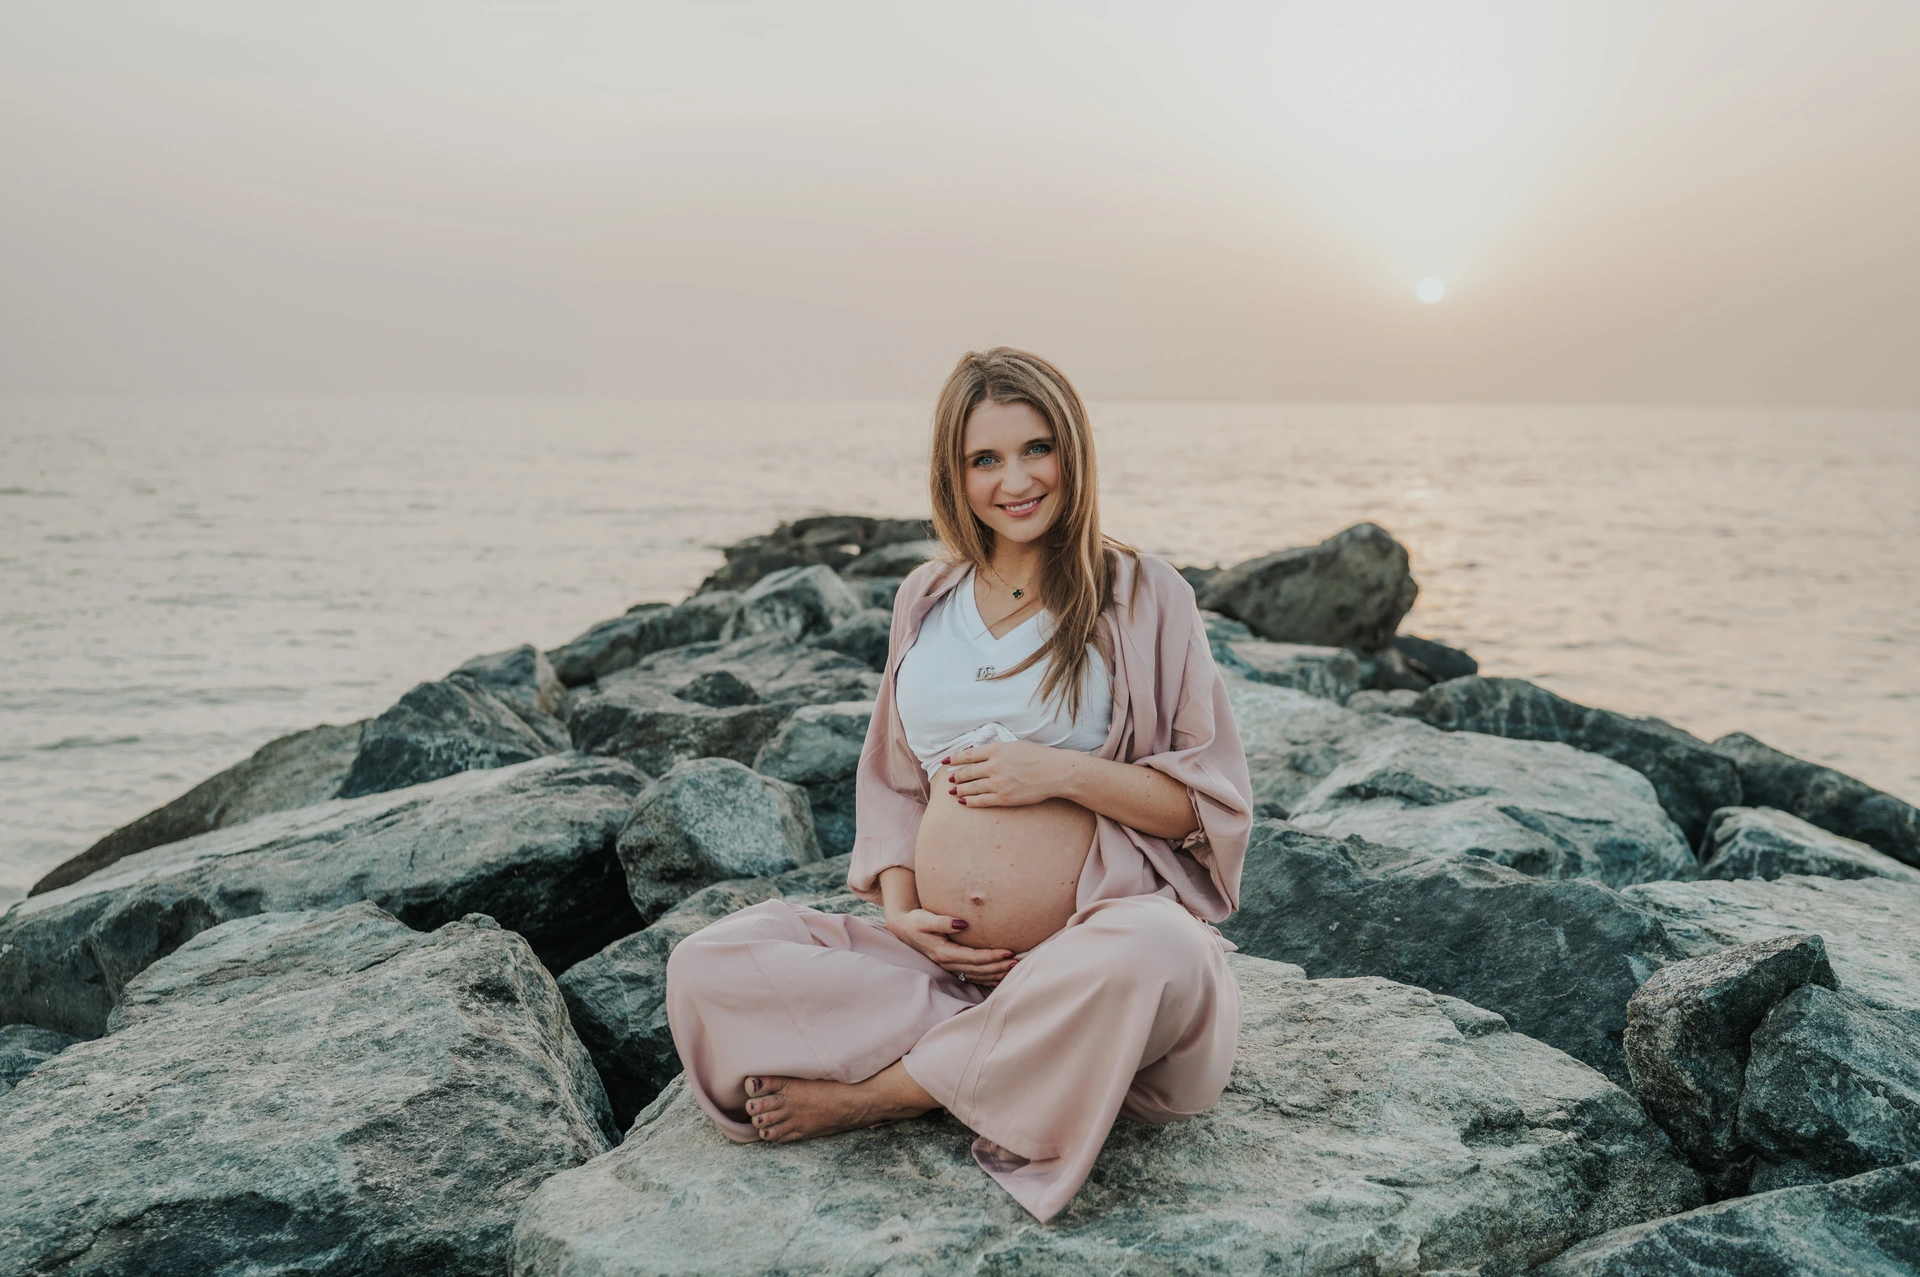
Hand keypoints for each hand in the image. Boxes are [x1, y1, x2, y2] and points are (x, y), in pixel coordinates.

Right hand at [887, 908, 1015, 986]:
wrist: (904, 929)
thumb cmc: (916, 921)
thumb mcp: (925, 919)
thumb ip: (943, 921)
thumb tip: (962, 923)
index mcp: (944, 953)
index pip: (973, 957)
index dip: (992, 956)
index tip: (1009, 952)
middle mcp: (948, 963)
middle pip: (978, 969)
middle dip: (999, 966)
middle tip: (1018, 961)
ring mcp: (950, 967)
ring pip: (977, 975)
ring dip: (996, 973)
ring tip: (1014, 968)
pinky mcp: (952, 965)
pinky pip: (973, 976)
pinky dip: (988, 978)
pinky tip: (1000, 977)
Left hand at [942, 740, 1068, 808]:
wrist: (1055, 772)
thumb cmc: (1037, 756)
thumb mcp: (1014, 745)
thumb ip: (996, 749)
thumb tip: (977, 754)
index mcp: (996, 750)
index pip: (968, 755)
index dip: (954, 759)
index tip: (946, 762)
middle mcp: (994, 766)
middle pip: (967, 772)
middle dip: (956, 776)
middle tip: (950, 778)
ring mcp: (998, 783)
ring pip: (971, 787)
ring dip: (960, 789)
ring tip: (953, 791)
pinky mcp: (1004, 798)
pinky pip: (981, 800)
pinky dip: (970, 801)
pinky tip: (963, 801)